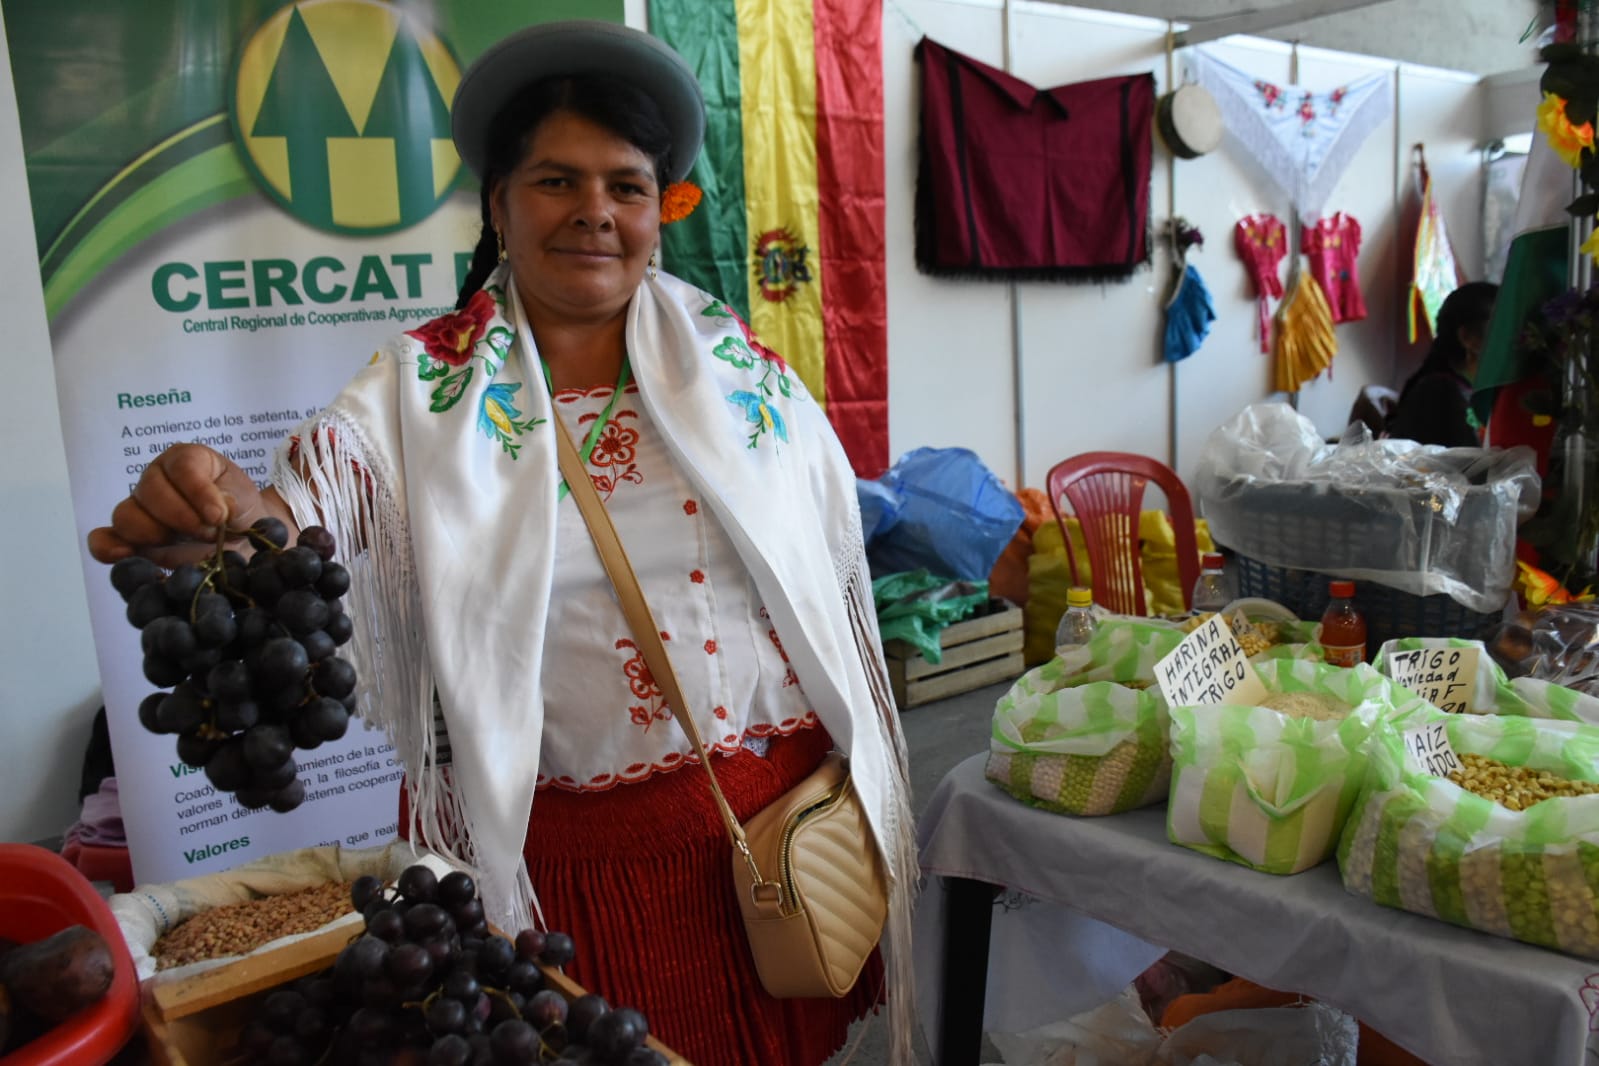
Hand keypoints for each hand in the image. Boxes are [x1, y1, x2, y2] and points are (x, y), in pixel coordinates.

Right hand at [87, 444, 287, 567]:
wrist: (237, 538)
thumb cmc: (238, 510)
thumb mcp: (243, 498)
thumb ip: (231, 499)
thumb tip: (216, 512)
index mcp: (185, 460)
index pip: (182, 467)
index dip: (198, 492)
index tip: (218, 515)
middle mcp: (156, 479)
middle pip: (151, 491)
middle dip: (182, 518)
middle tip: (208, 533)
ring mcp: (139, 508)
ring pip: (127, 515)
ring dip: (155, 533)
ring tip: (180, 543)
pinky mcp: (130, 539)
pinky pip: (104, 540)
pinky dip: (109, 548)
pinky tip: (125, 555)